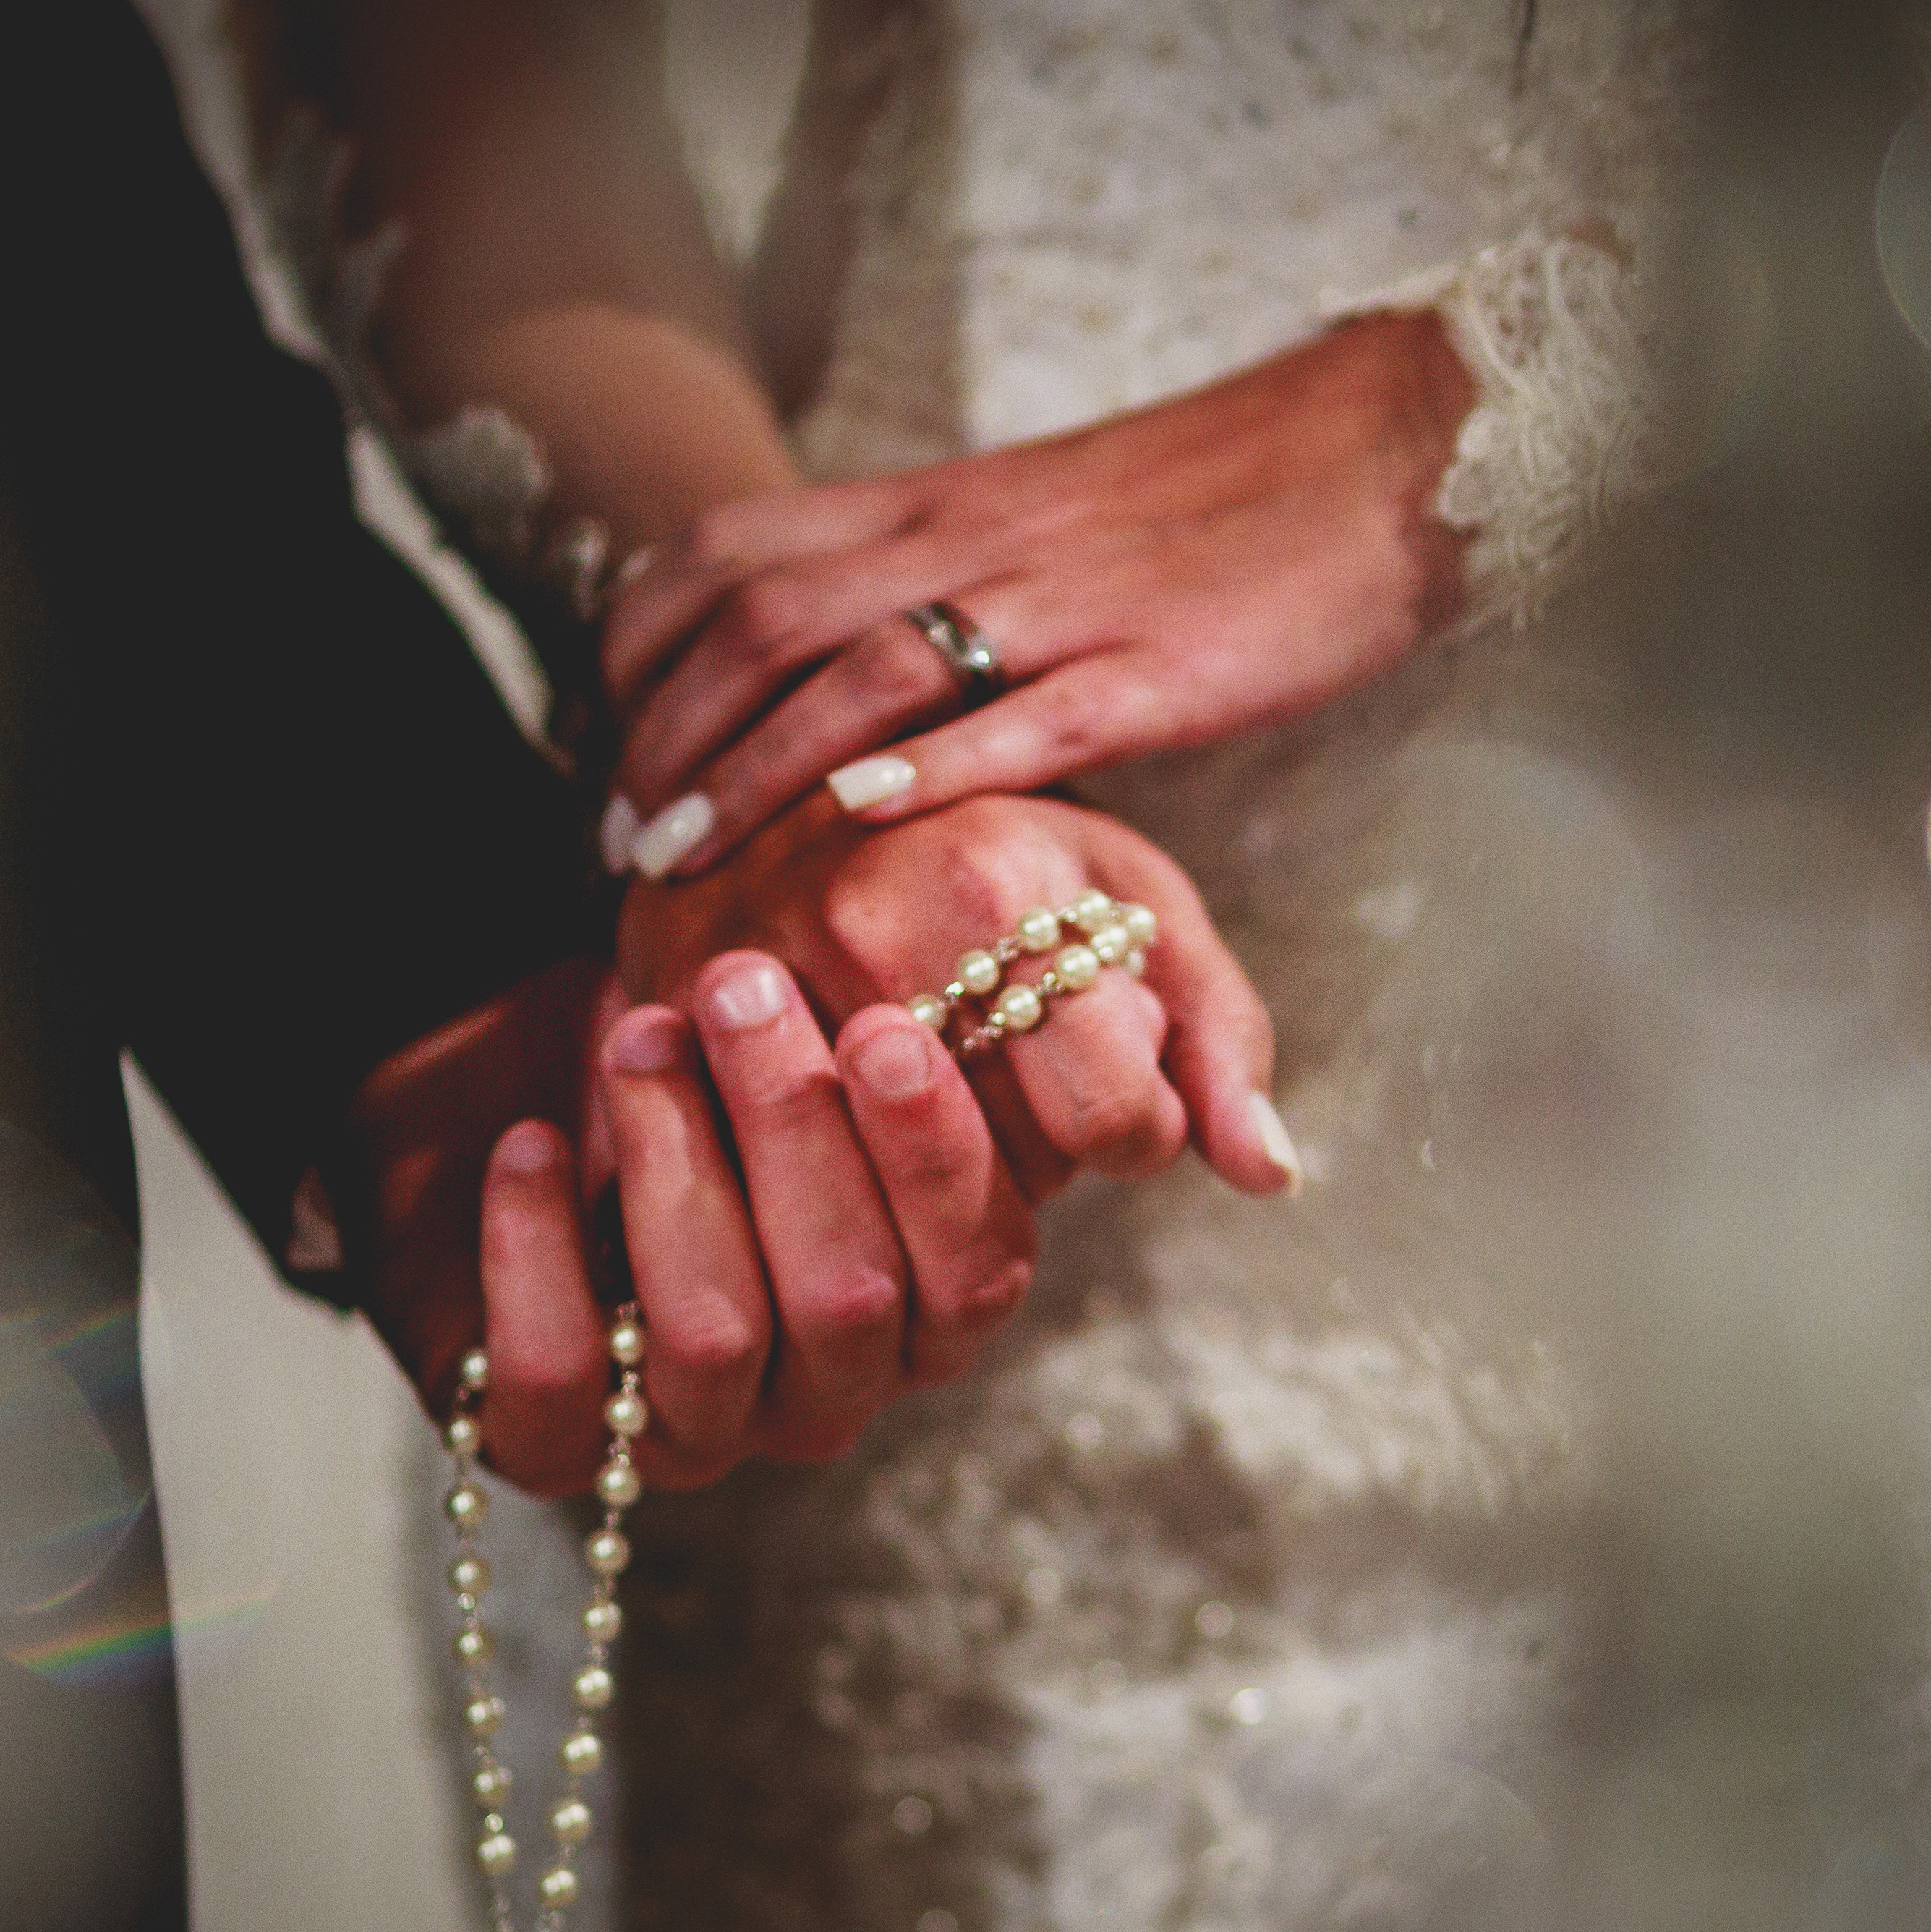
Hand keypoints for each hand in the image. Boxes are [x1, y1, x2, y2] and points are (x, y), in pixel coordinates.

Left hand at [340, 957, 1041, 1497]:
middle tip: (742, 988)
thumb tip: (956, 993)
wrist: (525, 1087)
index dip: (934, 1161)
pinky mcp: (555, 1439)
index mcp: (922, 1312)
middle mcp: (825, 1392)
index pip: (975, 1275)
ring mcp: (695, 1428)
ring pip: (713, 1336)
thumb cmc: (704, 1054)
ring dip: (674, 1164)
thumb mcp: (805, 1026)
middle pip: (844, 1298)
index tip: (883, 1029)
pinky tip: (531, 1145)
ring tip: (641, 1039)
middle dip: (794, 1128)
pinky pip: (557, 1377)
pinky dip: (537, 1255)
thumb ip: (890, 1036)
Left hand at [601, 310, 1471, 877]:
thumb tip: (822, 675)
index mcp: (930, 509)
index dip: (640, 652)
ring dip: (755, 774)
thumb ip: (923, 583)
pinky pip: (1028, 714)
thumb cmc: (1205, 510)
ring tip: (685, 867)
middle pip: (762, 623)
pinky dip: (933, 766)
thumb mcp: (1030, 525)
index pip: (724, 555)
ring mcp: (1061, 604)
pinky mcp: (1157, 666)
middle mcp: (968, 545)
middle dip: (668, 740)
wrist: (1374, 452)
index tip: (611, 751)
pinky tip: (861, 822)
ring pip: (864, 674)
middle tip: (622, 850)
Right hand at [618, 788, 1298, 1204]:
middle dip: (1030, 1142)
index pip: (1109, 1122)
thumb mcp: (1134, 900)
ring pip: (884, 1177)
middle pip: (997, 1166)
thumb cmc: (1010, 842)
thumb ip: (1219, 1035)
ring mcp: (748, 964)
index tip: (1105, 1075)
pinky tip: (842, 1079)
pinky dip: (822, 1144)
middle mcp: (859, 920)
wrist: (817, 753)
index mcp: (995, 884)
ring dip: (928, 1152)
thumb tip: (1268, 1174)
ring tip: (938, 1062)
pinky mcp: (662, 997)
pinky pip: (773, 1160)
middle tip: (1016, 1062)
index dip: (1128, 1123)